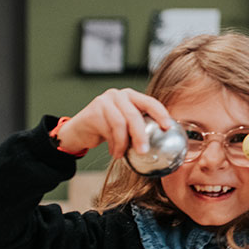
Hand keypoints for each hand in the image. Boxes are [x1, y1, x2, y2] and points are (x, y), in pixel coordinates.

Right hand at [57, 88, 173, 157]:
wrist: (80, 131)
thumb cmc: (108, 129)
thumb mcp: (127, 125)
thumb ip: (141, 126)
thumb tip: (163, 139)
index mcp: (132, 96)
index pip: (150, 102)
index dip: (160, 114)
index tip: (167, 127)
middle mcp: (119, 95)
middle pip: (134, 115)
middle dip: (141, 135)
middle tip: (144, 151)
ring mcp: (105, 101)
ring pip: (121, 124)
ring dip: (124, 143)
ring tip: (123, 154)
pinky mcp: (94, 111)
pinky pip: (108, 130)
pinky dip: (114, 145)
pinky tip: (115, 152)